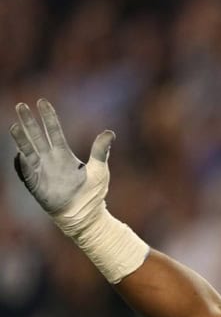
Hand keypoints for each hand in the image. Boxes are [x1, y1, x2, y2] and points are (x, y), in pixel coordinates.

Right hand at [9, 99, 114, 235]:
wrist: (86, 215)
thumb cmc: (93, 193)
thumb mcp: (100, 169)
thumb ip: (101, 150)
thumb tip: (110, 132)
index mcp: (64, 154)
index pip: (53, 131)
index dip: (48, 117)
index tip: (42, 101)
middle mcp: (50, 160)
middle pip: (37, 136)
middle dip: (29, 122)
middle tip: (21, 105)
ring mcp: (42, 172)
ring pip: (28, 151)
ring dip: (21, 139)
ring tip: (15, 126)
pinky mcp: (37, 186)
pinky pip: (27, 173)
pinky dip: (22, 165)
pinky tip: (19, 154)